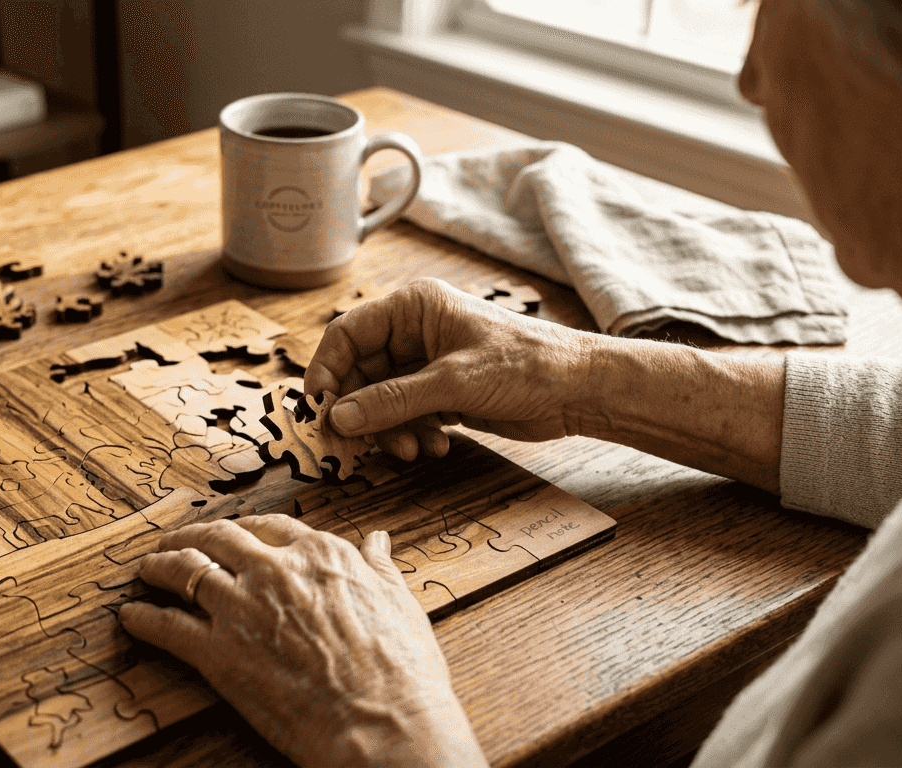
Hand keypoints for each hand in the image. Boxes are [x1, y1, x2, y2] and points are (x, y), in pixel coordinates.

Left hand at [119, 515, 486, 767]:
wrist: (385, 727)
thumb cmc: (403, 672)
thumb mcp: (401, 602)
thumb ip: (379, 566)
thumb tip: (377, 540)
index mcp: (321, 554)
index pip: (268, 527)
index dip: (242, 529)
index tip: (230, 535)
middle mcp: (276, 570)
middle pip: (217, 538)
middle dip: (189, 537)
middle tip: (173, 544)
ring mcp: (242, 609)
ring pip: (184, 571)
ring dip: (158, 568)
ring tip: (146, 570)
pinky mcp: (218, 654)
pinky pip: (166, 626)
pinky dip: (143, 619)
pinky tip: (131, 617)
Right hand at [306, 277, 596, 459]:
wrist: (581, 390)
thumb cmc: (528, 364)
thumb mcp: (453, 382)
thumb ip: (392, 401)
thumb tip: (338, 417)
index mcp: (414, 307)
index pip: (347, 334)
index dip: (328, 372)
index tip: (320, 410)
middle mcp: (415, 332)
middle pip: (360, 373)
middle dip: (362, 412)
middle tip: (357, 446)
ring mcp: (429, 364)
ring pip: (381, 401)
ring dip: (390, 430)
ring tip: (413, 451)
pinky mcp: (443, 393)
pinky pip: (406, 416)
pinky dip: (413, 435)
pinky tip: (437, 446)